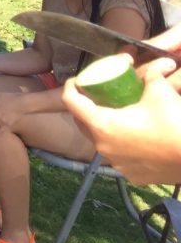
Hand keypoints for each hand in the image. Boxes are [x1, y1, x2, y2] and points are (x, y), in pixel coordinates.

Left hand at [63, 56, 180, 183]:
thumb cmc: (176, 124)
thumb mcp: (160, 92)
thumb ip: (151, 75)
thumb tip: (153, 66)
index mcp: (102, 125)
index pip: (71, 102)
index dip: (71, 87)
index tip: (78, 80)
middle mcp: (103, 147)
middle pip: (82, 122)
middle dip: (86, 106)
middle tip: (97, 94)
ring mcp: (117, 164)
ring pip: (100, 140)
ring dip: (103, 126)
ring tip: (116, 113)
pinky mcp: (133, 175)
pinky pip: (118, 155)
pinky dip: (120, 144)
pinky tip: (132, 136)